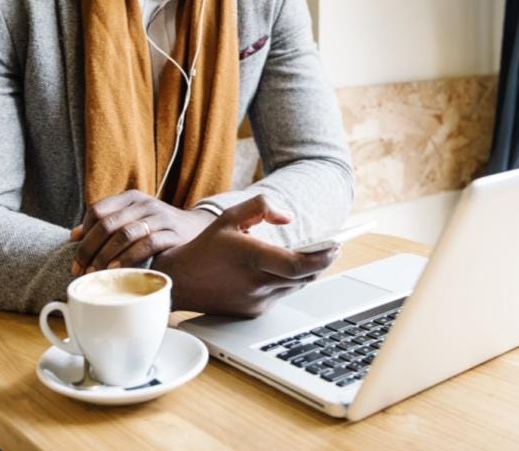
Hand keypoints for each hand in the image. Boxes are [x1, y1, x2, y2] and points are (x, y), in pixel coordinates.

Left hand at [70, 190, 216, 274]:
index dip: (83, 234)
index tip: (75, 257)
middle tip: (80, 270)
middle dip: (89, 249)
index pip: (97, 210)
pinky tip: (118, 269)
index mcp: (130, 198)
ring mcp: (159, 217)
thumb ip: (106, 223)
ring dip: (106, 255)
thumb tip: (73, 236)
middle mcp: (143, 204)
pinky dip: (129, 257)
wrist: (195, 228)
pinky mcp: (172, 233)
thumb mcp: (132, 219)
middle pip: (107, 224)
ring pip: (124, 233)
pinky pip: (147, 244)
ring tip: (96, 273)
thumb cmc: (156, 227)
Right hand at [152, 194, 339, 316]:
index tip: (336, 246)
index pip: (298, 264)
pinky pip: (281, 295)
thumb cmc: (206, 247)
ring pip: (296, 287)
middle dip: (321, 262)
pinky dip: (288, 282)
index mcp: (251, 257)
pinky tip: (284, 270)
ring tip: (311, 256)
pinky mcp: (254, 312)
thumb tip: (287, 217)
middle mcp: (256, 283)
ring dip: (306, 272)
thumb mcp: (229, 216)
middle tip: (332, 248)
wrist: (181, 282)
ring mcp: (256, 301)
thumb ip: (261, 207)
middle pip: (304, 277)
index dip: (323, 257)